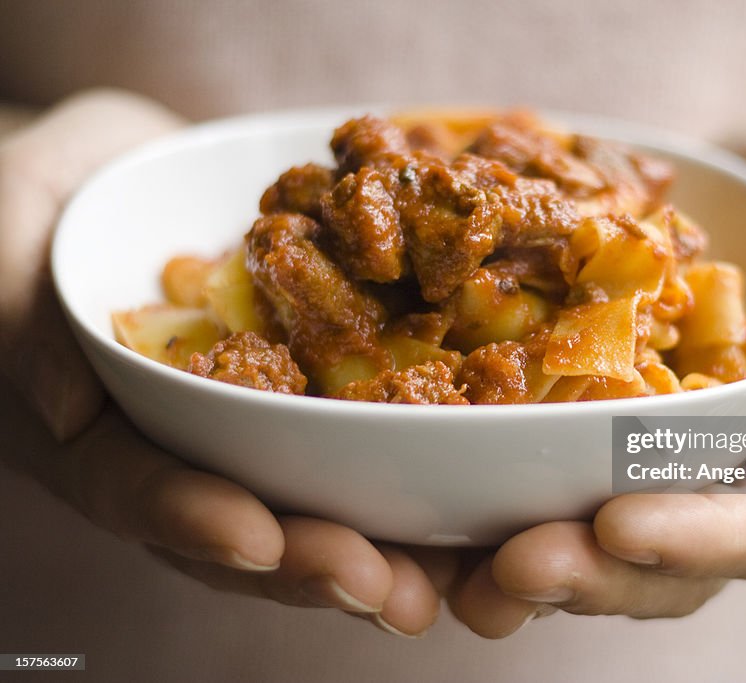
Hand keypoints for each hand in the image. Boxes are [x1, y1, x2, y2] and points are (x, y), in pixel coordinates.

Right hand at [0, 90, 445, 637]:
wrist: (120, 169)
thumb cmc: (40, 202)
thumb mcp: (5, 238)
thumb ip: (23, 323)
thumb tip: (65, 412)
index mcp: (96, 430)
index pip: (136, 488)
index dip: (196, 521)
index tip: (262, 539)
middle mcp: (183, 443)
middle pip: (245, 522)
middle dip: (318, 563)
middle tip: (393, 594)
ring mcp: (254, 415)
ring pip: (314, 495)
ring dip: (384, 543)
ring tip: (449, 578)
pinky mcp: (314, 378)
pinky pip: (366, 423)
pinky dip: (418, 457)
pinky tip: (477, 482)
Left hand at [446, 110, 745, 637]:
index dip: (693, 540)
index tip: (620, 525)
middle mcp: (718, 482)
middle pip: (661, 561)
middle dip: (589, 571)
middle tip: (514, 565)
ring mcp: (647, 457)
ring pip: (589, 534)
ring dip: (521, 558)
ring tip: (454, 567)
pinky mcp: (587, 415)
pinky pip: (537, 460)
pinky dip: (488, 482)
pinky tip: (429, 482)